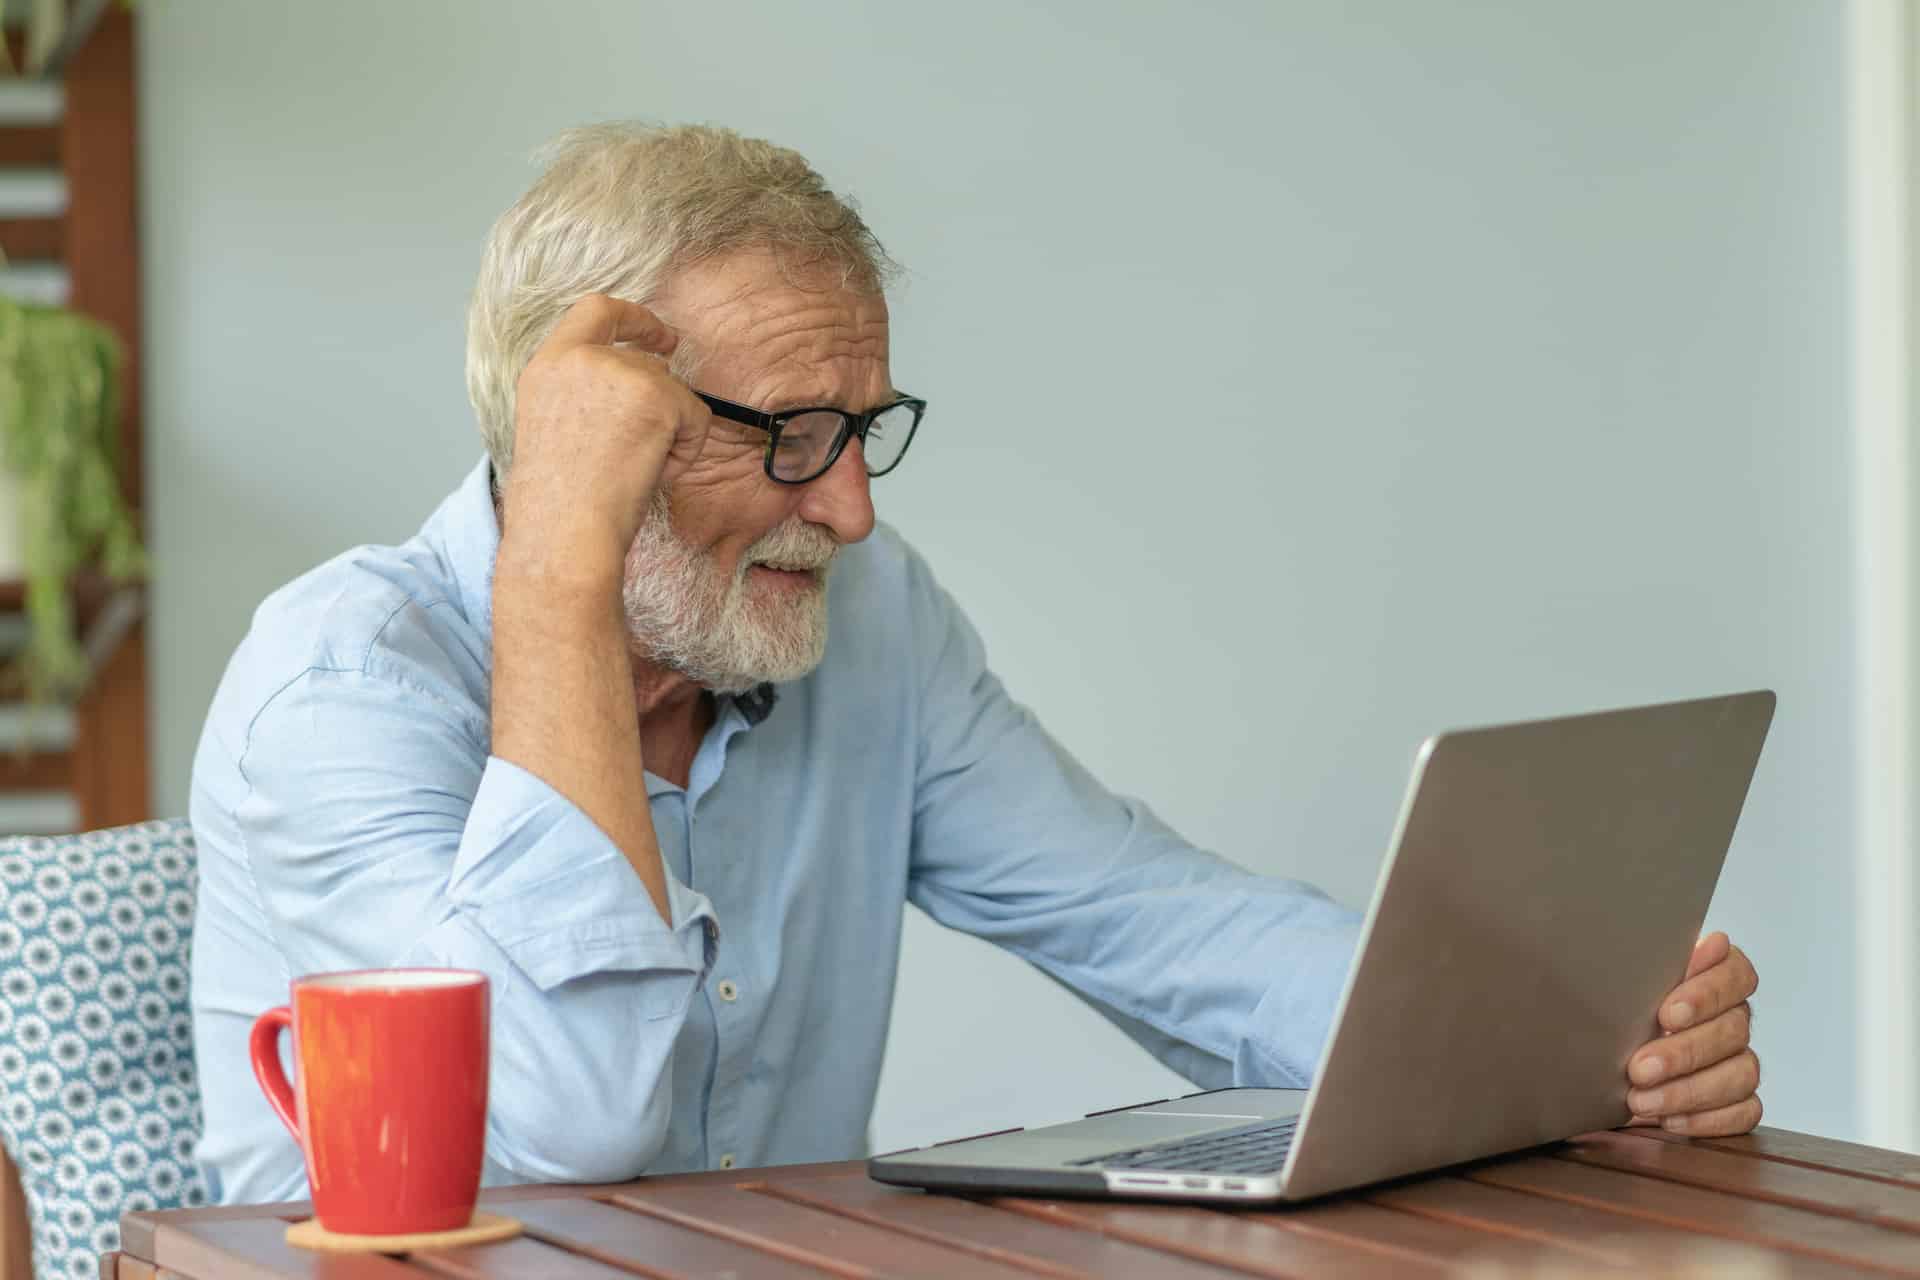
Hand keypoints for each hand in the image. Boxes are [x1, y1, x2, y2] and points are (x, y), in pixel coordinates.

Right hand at [503, 293, 710, 566]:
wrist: (564, 532)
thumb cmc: (560, 503)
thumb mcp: (554, 429)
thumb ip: (585, 393)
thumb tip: (643, 384)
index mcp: (547, 365)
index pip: (595, 310)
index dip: (634, 317)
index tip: (660, 337)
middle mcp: (579, 357)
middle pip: (646, 363)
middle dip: (660, 406)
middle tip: (651, 450)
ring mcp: (618, 371)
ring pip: (673, 391)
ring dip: (669, 434)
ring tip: (635, 471)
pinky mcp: (656, 395)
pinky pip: (696, 415)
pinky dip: (687, 450)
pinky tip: (655, 473)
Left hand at [1624, 932, 1760, 1135]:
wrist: (1596, 1055)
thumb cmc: (1614, 1008)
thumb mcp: (1619, 978)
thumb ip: (1654, 957)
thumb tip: (1709, 939)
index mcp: (1714, 976)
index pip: (1736, 974)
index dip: (1707, 993)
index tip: (1667, 1012)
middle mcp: (1732, 1016)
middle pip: (1733, 1030)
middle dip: (1683, 1052)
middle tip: (1639, 1067)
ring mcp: (1739, 1059)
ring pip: (1740, 1074)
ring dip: (1688, 1091)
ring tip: (1641, 1099)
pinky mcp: (1738, 1100)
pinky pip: (1743, 1112)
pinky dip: (1706, 1118)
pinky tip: (1669, 1118)